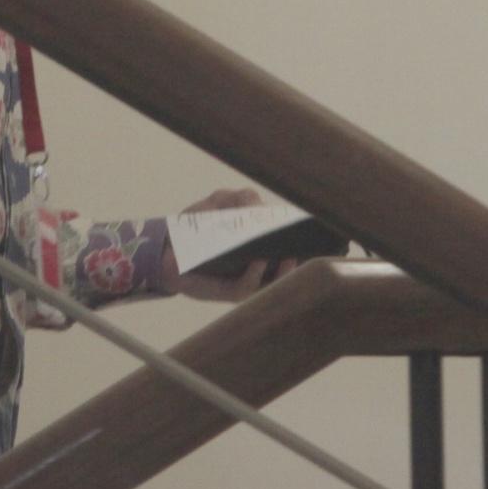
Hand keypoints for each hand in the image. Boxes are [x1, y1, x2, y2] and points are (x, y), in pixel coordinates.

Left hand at [160, 187, 301, 302]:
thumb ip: (243, 197)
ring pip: (271, 284)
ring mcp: (244, 281)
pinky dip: (254, 275)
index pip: (291, 251)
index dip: (307, 245)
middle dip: (301, 262)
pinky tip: (259, 261)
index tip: (320, 236)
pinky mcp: (226, 292)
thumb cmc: (199, 224)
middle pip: (287, 271)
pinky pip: (246, 287)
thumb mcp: (221, 202)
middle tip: (310, 248)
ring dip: (282, 273)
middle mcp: (257, 268)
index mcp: (261, 247)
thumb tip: (261, 207)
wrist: (167, 244)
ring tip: (289, 257)